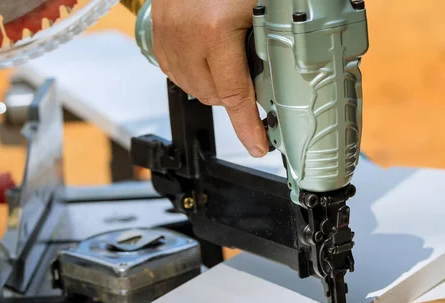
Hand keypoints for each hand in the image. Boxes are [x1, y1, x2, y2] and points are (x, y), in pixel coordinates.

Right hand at [151, 0, 266, 157]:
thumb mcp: (261, 5)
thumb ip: (273, 36)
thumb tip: (288, 69)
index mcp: (215, 32)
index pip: (236, 96)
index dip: (249, 127)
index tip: (259, 146)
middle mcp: (185, 38)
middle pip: (215, 95)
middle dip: (238, 97)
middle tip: (255, 78)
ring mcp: (167, 37)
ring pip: (194, 88)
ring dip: (216, 86)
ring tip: (231, 64)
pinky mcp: (156, 35)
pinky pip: (175, 72)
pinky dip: (195, 74)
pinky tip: (209, 60)